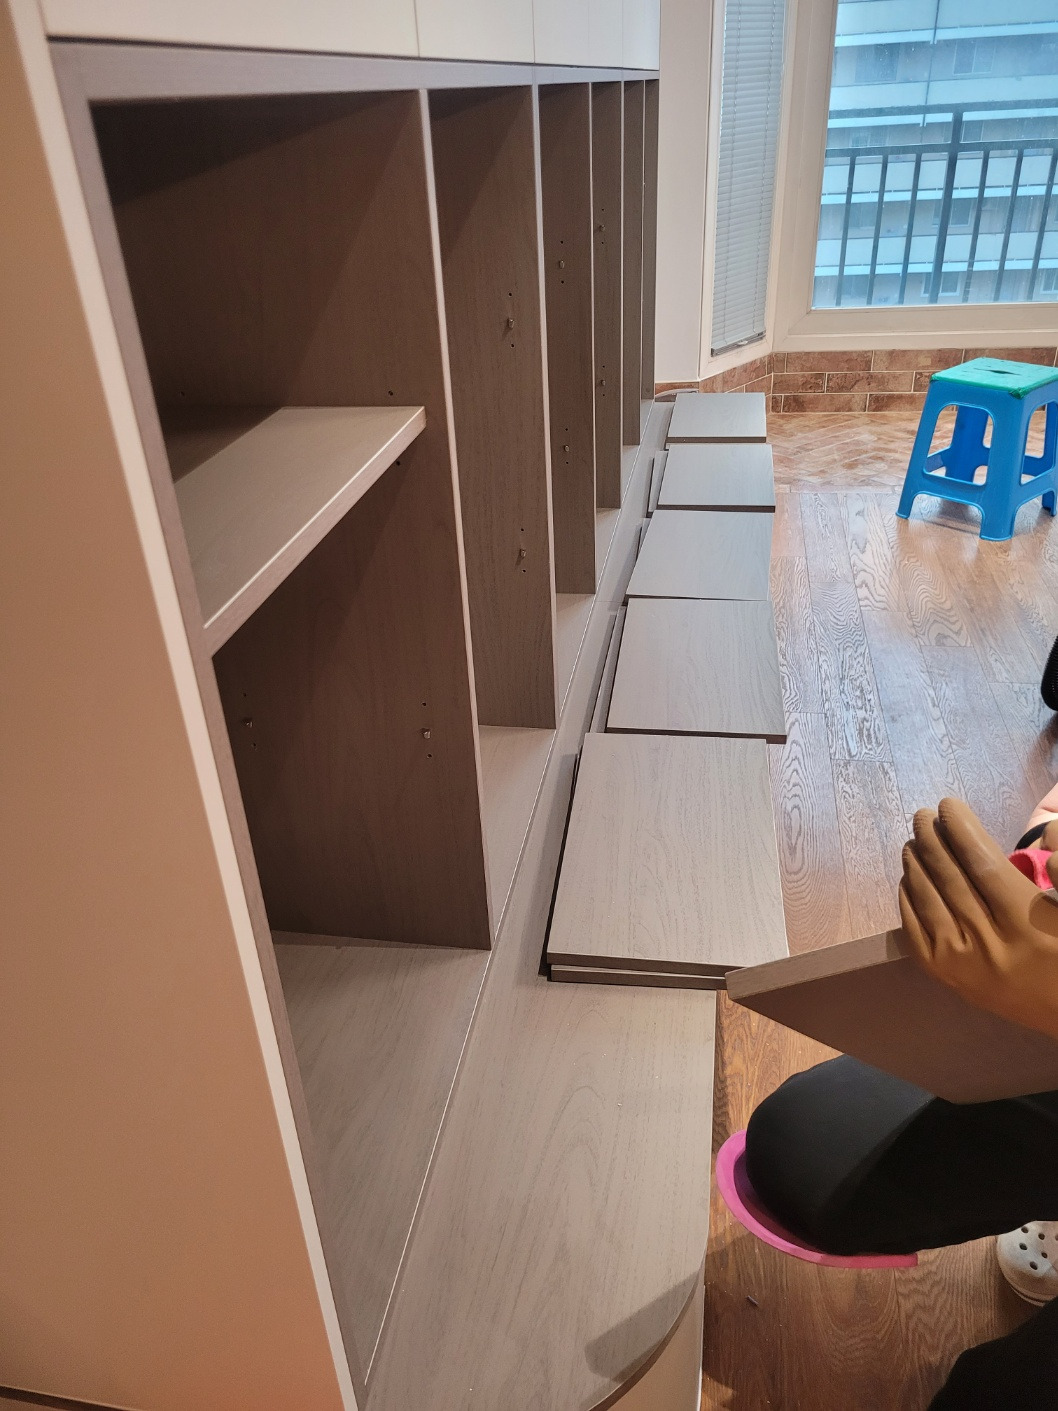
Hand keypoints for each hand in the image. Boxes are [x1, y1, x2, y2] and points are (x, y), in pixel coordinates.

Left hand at [899, 798, 1057, 1041]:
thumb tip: (1046, 845)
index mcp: (1027, 921)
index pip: (983, 863)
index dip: (961, 829)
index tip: (949, 805)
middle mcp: (990, 942)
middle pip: (950, 878)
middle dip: (932, 840)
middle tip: (922, 815)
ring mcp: (964, 964)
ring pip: (930, 901)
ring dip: (916, 865)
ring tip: (912, 840)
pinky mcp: (949, 980)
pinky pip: (917, 932)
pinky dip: (908, 901)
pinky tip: (907, 880)